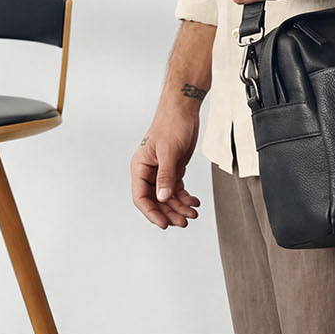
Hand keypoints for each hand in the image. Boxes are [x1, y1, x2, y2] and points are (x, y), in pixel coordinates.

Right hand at [131, 113, 201, 230]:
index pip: (141, 197)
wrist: (184, 109)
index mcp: (140, 167)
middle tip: (183, 221)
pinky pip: (177, 189)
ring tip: (193, 213)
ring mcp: (162, 171)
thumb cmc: (172, 124)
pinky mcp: (174, 168)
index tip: (164, 224)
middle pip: (156, 200)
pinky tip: (194, 202)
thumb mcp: (168, 152)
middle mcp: (149, 171)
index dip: (151, 213)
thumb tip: (163, 198)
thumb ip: (165, 176)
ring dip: (179, 207)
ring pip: (168, 197)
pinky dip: (185, 197)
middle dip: (169, 212)